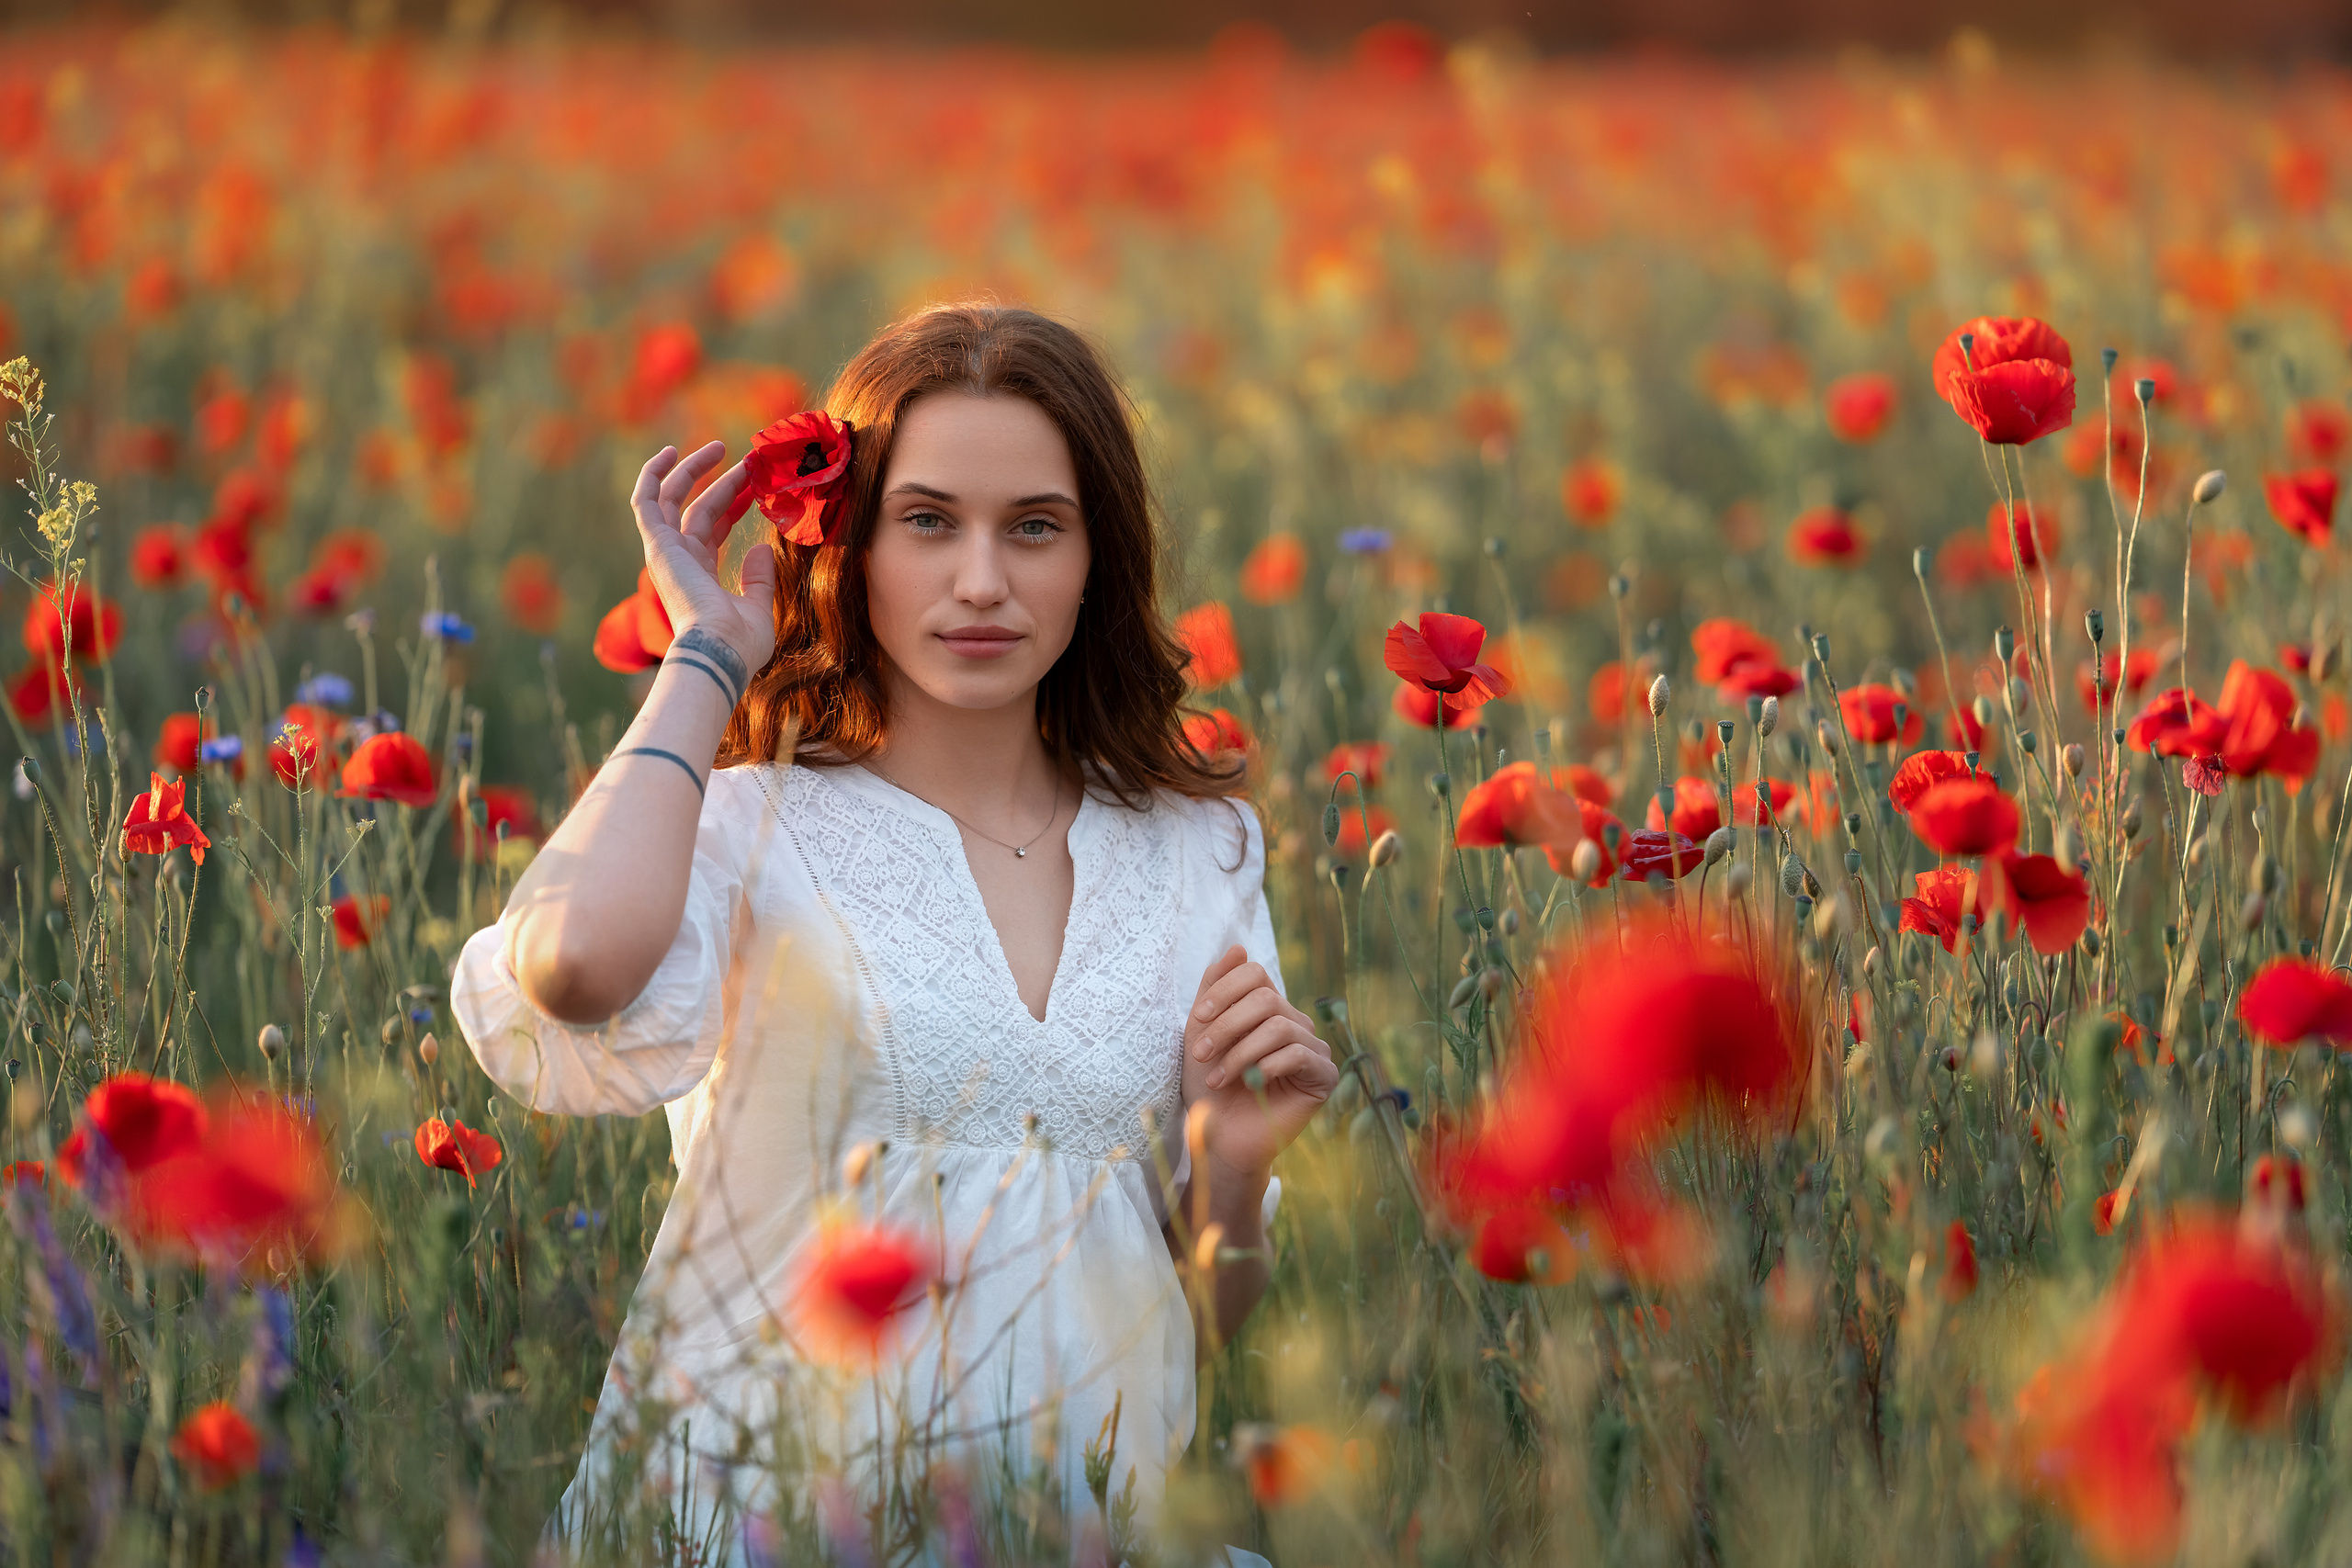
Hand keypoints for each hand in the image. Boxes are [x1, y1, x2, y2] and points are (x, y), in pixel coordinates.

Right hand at [629, 441, 778, 671]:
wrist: (718, 651)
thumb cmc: (739, 643)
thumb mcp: (758, 609)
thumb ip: (759, 579)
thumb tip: (760, 548)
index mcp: (701, 576)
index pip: (713, 530)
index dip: (734, 504)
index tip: (756, 485)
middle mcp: (680, 561)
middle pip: (699, 509)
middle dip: (724, 483)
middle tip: (751, 462)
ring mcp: (666, 551)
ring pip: (674, 499)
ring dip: (694, 471)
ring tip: (720, 447)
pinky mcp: (657, 544)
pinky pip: (646, 501)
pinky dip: (653, 475)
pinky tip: (671, 452)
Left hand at [1182, 946, 1337, 1181]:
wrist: (1220, 1138)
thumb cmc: (1209, 1087)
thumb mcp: (1202, 1033)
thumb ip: (1215, 989)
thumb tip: (1238, 947)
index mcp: (1267, 1009)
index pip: (1256, 974)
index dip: (1225, 990)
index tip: (1197, 1019)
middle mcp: (1294, 1022)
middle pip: (1266, 999)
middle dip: (1227, 1025)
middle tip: (1199, 1054)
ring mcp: (1312, 1048)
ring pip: (1279, 1026)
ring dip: (1240, 1051)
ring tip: (1217, 1078)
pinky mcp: (1323, 1076)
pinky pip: (1299, 1054)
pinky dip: (1265, 1067)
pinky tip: (1248, 1085)